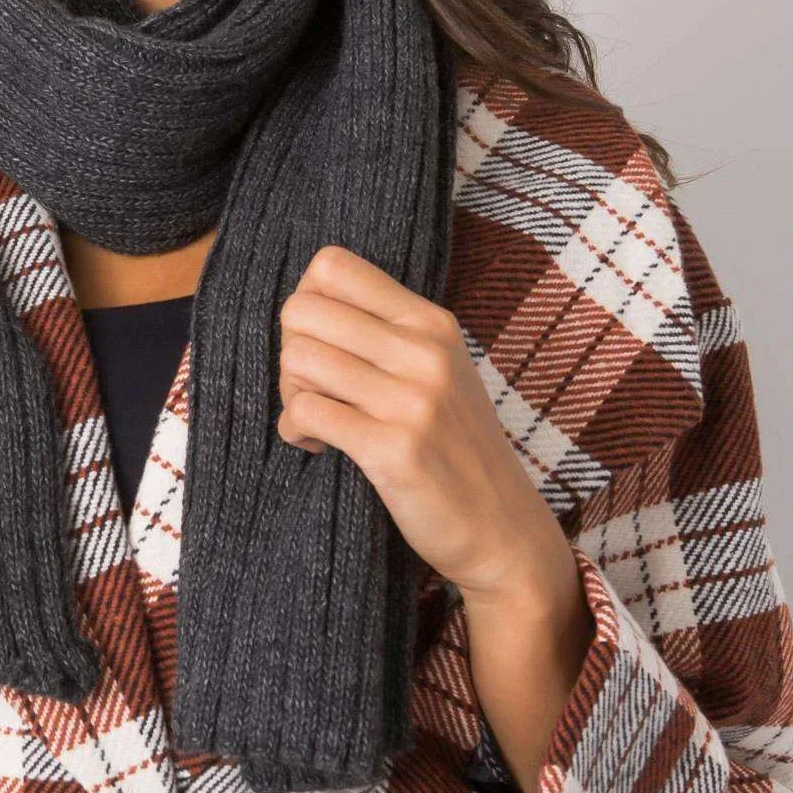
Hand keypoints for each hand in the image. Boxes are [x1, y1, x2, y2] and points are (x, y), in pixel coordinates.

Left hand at [276, 244, 574, 607]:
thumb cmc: (455, 445)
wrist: (502, 527)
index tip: (320, 344)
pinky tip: (317, 445)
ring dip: (290, 393)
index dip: (306, 302)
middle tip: (312, 388)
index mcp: (430, 322)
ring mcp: (410, 399)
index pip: (332, 266)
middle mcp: (423, 351)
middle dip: (290, 350)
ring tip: (316, 419)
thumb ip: (385, 333)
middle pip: (301, 310)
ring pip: (297, 359)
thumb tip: (302, 305)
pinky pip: (306, 412)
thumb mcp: (437, 370)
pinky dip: (295, 429)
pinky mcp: (392, 449)